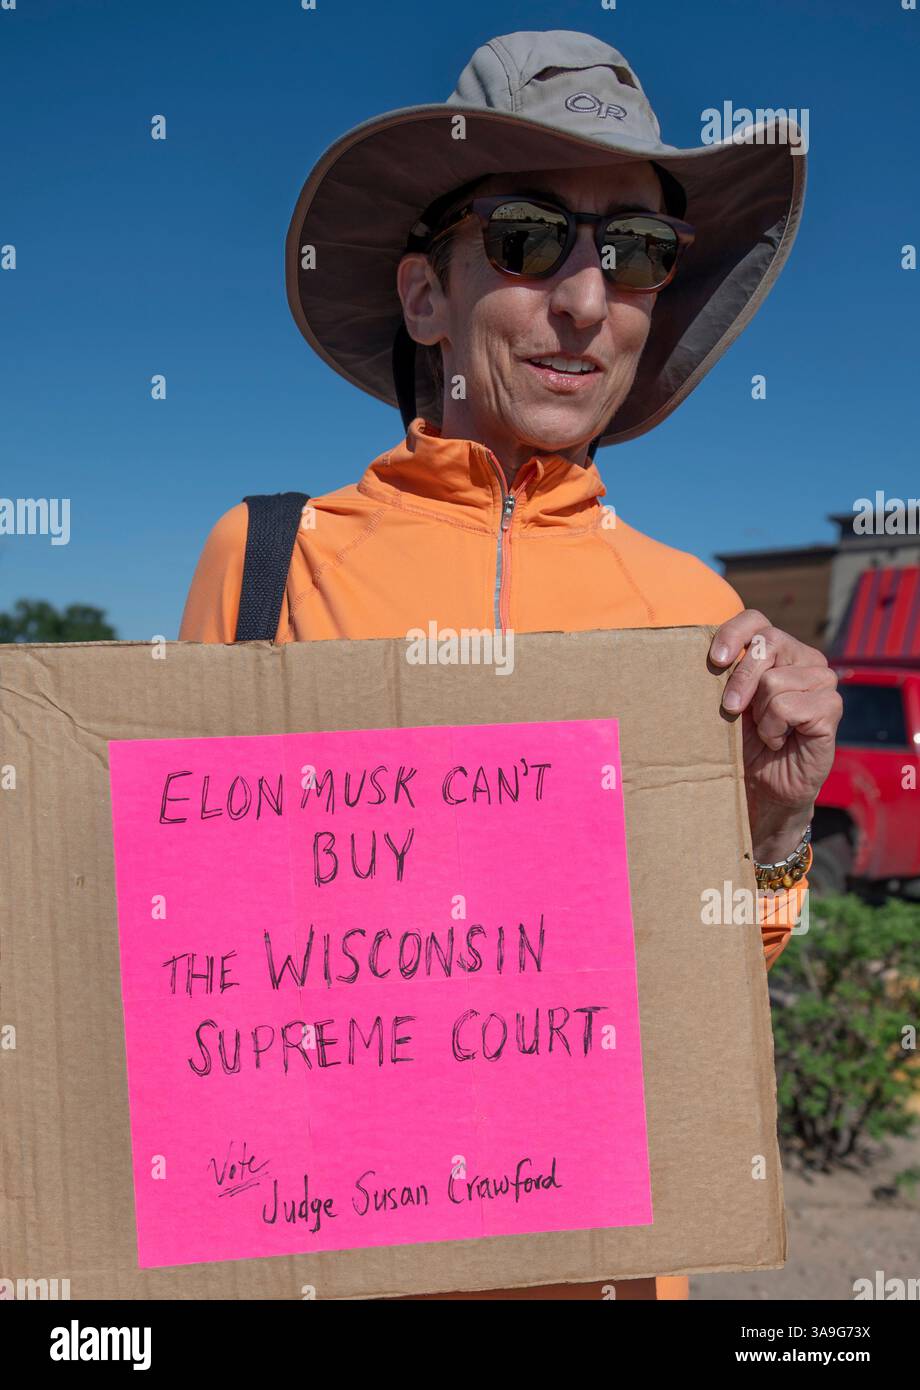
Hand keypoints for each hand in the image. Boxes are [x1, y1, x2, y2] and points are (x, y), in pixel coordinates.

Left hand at [709, 611, 842, 864]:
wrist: (762, 787)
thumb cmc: (742, 741)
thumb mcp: (727, 702)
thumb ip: (723, 673)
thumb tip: (697, 653)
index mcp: (777, 650)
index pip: (755, 620)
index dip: (733, 633)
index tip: (714, 661)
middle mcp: (804, 658)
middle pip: (765, 644)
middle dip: (740, 680)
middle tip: (730, 711)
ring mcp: (822, 681)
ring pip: (774, 680)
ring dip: (760, 715)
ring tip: (767, 733)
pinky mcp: (831, 707)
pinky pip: (789, 706)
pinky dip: (775, 730)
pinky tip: (780, 742)